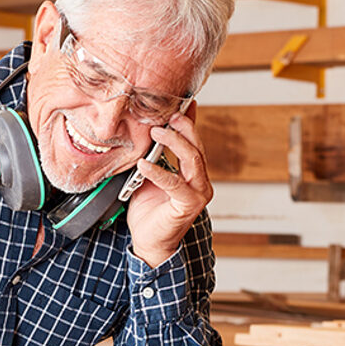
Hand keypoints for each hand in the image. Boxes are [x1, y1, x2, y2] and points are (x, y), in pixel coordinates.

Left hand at [126, 101, 211, 267]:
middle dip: (183, 128)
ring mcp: (198, 193)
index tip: (179, 104)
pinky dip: (158, 172)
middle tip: (166, 116)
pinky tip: (144, 164)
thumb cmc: (149, 209)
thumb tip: (148, 131)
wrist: (148, 241)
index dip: (188, 121)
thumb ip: (154, 155)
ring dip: (174, 143)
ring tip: (155, 133)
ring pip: (192, 160)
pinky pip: (175, 183)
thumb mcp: (150, 175)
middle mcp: (201, 181)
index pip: (194, 141)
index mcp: (194, 172)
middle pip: (196, 147)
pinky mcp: (188, 205)